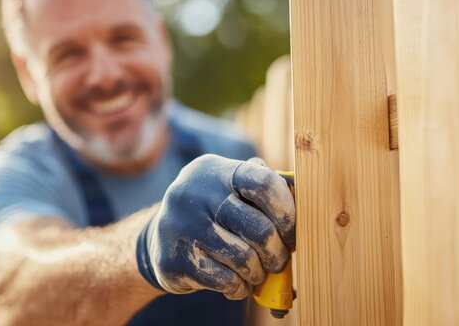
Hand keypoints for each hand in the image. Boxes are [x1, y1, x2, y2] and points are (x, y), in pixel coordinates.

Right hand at [136, 154, 295, 299]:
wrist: (159, 239)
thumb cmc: (212, 213)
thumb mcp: (228, 187)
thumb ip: (261, 185)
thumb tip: (299, 190)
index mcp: (216, 172)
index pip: (262, 182)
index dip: (286, 210)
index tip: (292, 231)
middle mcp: (194, 194)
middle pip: (258, 228)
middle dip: (277, 252)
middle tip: (279, 260)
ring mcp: (181, 227)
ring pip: (244, 258)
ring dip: (258, 272)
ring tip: (256, 272)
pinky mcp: (174, 260)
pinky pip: (224, 280)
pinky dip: (239, 286)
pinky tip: (236, 282)